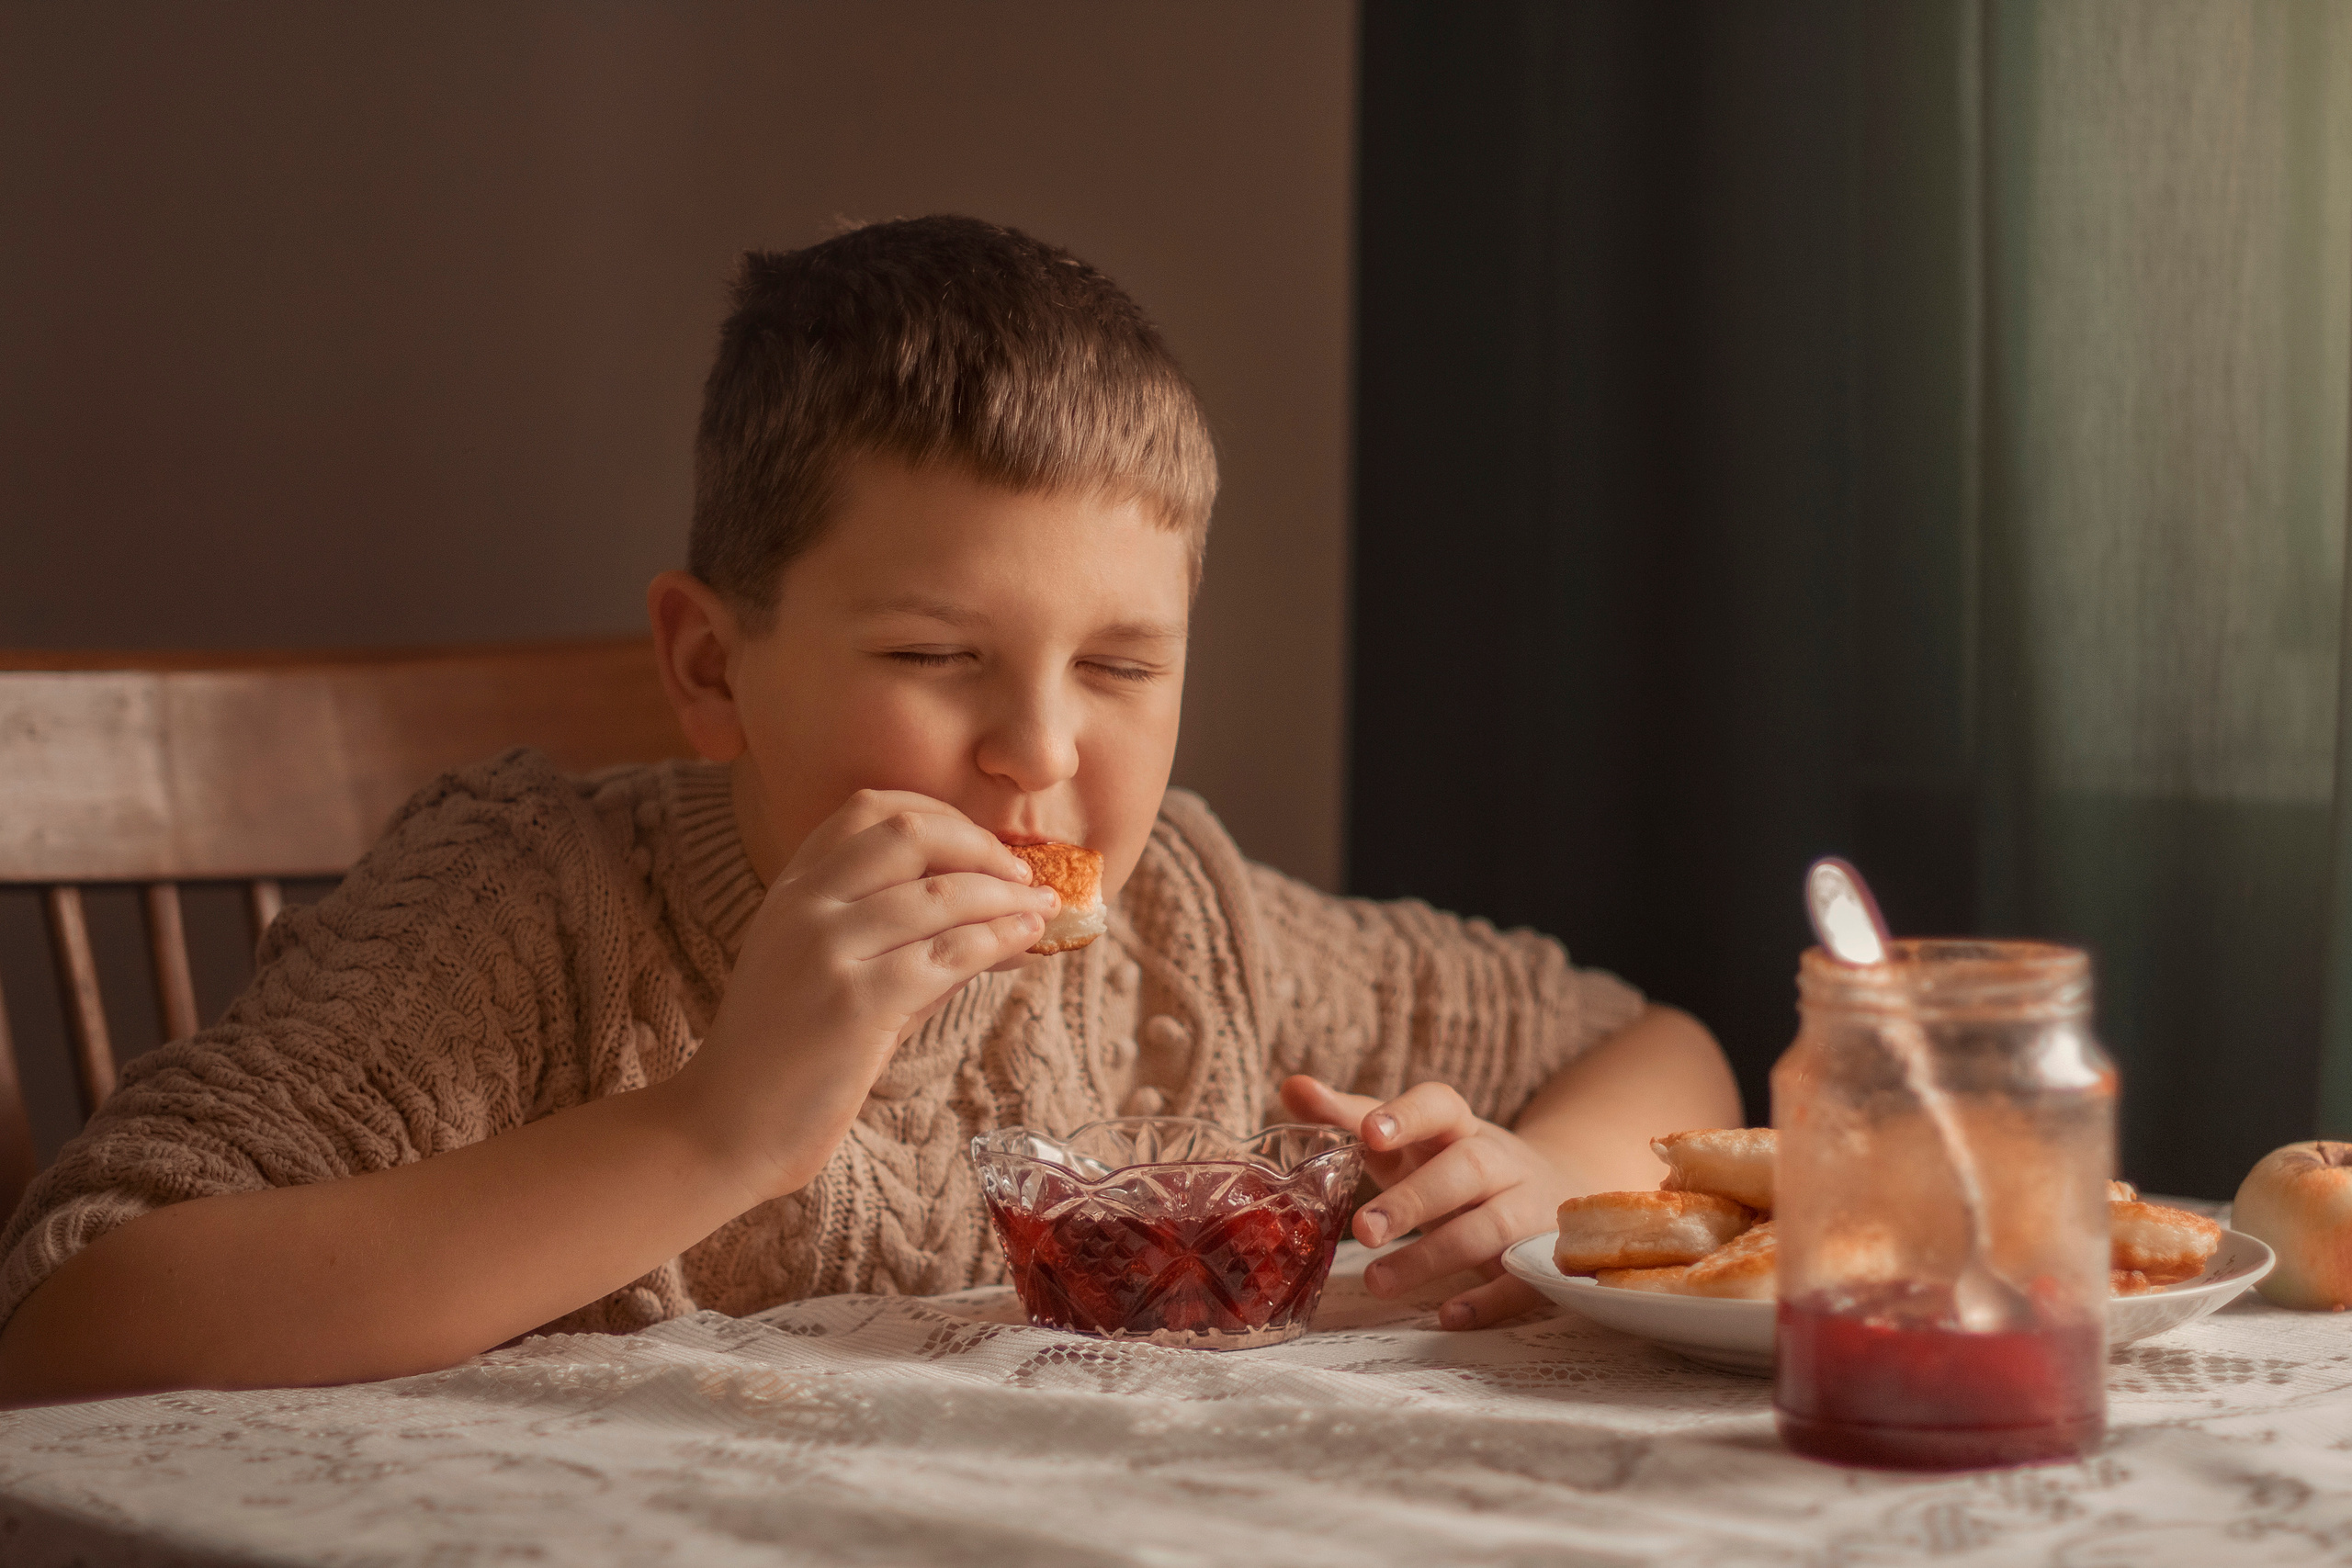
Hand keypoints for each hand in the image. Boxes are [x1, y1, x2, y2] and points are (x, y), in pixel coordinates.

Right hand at [673, 790, 1056, 1201]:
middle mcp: (805, 905)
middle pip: (911, 833)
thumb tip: (1003, 916)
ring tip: (1043, 907)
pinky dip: (999, 938)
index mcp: (793, 888)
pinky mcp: (856, 1003)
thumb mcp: (835, 974)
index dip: (941, 814)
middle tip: (1023, 874)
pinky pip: (949, 953)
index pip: (870, 808)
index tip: (983, 843)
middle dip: (983, 845)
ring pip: (941, 893)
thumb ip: (906, 938)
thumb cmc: (787, 1056)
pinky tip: (1027, 939)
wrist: (723, 1127)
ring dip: (1007, 894)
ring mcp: (827, 949)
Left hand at [1279, 1075, 1565, 1330]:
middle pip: (1467, 1169)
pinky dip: (1488, 1301)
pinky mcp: (1542, 1257)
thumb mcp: (1409, 1140)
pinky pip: (1522, 1280)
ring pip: (1492, 1227)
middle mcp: (1500, 1161)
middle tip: (1363, 1230)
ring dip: (1434, 1256)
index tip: (1369, 1132)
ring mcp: (1527, 1208)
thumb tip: (1292, 1087)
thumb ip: (1350, 1116)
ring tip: (1378, 1281)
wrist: (1552, 1187)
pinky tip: (1448, 1315)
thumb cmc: (1453, 1163)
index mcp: (1460, 1127)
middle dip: (1415, 1199)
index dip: (1408, 1116)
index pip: (1440, 1105)